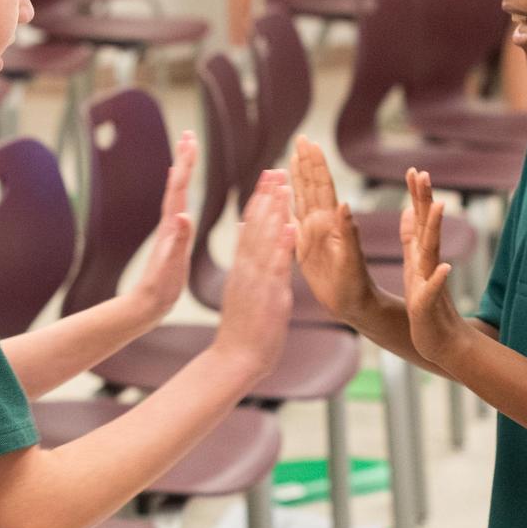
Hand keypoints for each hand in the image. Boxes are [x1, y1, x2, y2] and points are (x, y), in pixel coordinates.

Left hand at [124, 130, 197, 328]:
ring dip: (183, 172)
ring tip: (187, 156)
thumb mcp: (173, 264)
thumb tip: (184, 215)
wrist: (147, 303)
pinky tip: (183, 196)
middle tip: (189, 135)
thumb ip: (179, 239)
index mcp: (172, 225)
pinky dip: (181, 195)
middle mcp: (170, 223)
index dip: (187, 163)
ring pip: (177, 193)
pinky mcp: (172, 239)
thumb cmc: (161, 286)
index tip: (192, 140)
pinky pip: (178, 208)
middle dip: (185, 159)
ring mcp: (170, 230)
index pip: (179, 187)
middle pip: (177, 184)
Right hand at [211, 171, 295, 381]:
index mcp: (242, 266)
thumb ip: (244, 258)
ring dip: (275, 211)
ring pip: (265, 239)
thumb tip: (242, 229)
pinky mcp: (269, 295)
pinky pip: (277, 267)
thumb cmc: (242, 328)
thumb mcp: (241, 287)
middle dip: (266, 196)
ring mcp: (256, 280)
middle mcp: (246, 268)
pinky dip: (283, 245)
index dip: (259, 199)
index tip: (268, 175)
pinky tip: (292, 226)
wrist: (234, 359)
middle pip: (255, 225)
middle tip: (275, 168)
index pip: (249, 225)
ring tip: (283, 186)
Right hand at [290, 136, 377, 321]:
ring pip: (302, 199)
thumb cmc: (356, 285)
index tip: (310, 143)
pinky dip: (287, 205)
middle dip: (306, 162)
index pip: (322, 187)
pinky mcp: (305, 248)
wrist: (354, 306)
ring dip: (297, 178)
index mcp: (332, 223)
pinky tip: (282, 196)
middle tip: (301, 139)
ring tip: (292, 158)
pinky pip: (292, 220)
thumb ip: (347, 233)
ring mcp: (313, 235)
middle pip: (311, 187)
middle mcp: (322, 224)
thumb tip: (343, 205)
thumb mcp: (352, 260)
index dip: (315, 164)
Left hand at [400, 168, 470, 366]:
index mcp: (423, 256)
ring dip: (436, 229)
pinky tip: (445, 267)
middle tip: (424, 174)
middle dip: (426, 201)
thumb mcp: (416, 266)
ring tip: (438, 207)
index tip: (414, 169)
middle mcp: (430, 264)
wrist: (442, 342)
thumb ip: (413, 237)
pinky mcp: (429, 304)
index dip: (418, 196)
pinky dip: (440, 278)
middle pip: (429, 228)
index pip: (422, 220)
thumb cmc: (427, 306)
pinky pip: (435, 289)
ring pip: (433, 252)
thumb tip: (411, 210)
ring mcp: (431, 283)